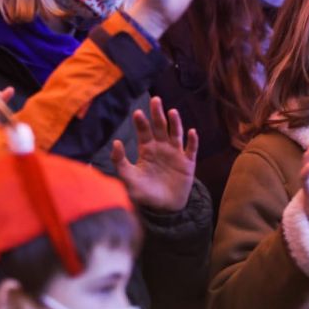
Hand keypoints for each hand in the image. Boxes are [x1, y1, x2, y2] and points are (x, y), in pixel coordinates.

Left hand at [111, 96, 198, 211]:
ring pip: (176, 134)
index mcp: (146, 150)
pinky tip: (192, 132)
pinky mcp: (188, 163)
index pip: (144, 132)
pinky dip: (192, 140)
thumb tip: (116, 142)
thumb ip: (119, 161)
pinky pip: (191, 149)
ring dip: (175, 123)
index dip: (141, 122)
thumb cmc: (144, 193)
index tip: (137, 113)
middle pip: (160, 127)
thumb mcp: (128, 178)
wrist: (163, 208)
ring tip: (172, 111)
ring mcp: (175, 154)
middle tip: (155, 100)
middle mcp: (161, 148)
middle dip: (158, 114)